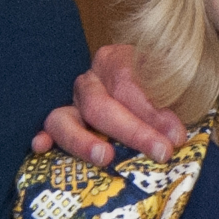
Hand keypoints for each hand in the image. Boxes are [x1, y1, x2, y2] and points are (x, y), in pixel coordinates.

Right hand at [36, 44, 183, 168]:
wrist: (154, 86)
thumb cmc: (166, 90)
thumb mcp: (175, 87)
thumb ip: (173, 102)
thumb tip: (175, 136)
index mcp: (116, 60)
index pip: (129, 84)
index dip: (153, 112)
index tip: (176, 136)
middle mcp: (90, 81)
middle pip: (101, 105)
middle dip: (132, 132)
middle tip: (160, 152)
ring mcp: (71, 104)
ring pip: (64, 118)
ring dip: (82, 140)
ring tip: (105, 157)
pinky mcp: (61, 125)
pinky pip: (47, 130)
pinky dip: (43, 138)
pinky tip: (42, 147)